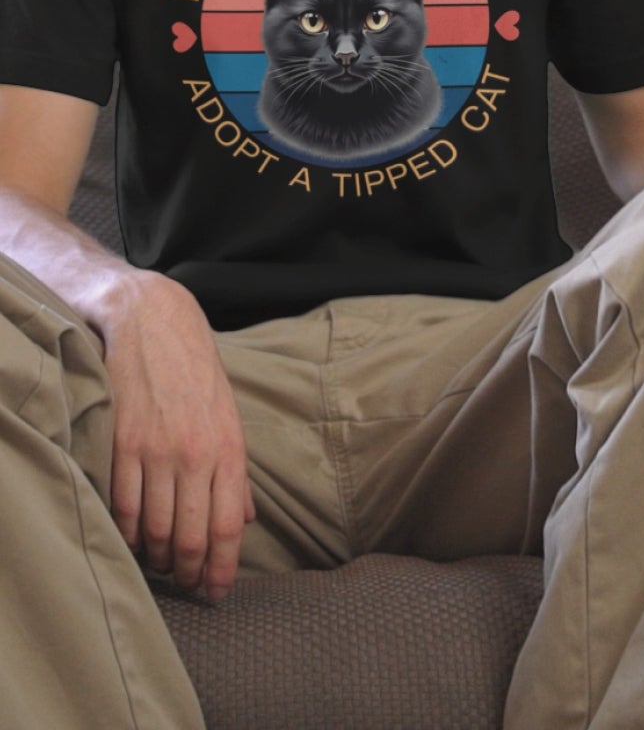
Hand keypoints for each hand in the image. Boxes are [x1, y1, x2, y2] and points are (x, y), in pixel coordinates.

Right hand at [102, 274, 254, 601]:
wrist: (153, 322)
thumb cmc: (195, 372)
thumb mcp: (229, 415)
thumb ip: (237, 471)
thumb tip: (247, 519)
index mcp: (229, 447)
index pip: (229, 527)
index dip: (222, 570)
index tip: (217, 593)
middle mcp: (195, 453)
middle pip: (191, 537)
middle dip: (189, 573)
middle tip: (187, 584)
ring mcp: (157, 449)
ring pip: (155, 530)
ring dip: (158, 558)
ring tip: (161, 564)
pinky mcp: (123, 443)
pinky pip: (123, 506)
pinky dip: (127, 533)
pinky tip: (133, 539)